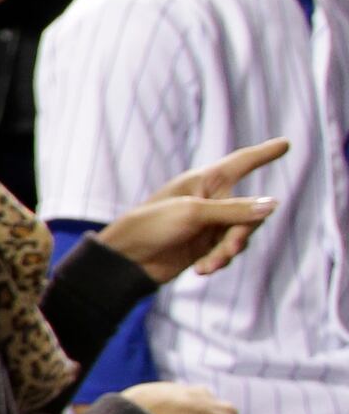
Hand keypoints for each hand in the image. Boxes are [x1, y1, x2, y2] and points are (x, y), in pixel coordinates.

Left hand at [96, 138, 287, 283]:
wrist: (127, 260)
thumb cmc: (151, 226)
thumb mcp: (194, 213)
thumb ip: (234, 211)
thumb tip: (272, 205)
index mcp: (205, 181)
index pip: (242, 162)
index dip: (264, 154)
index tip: (286, 143)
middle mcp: (211, 199)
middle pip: (251, 212)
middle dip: (242, 233)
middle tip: (229, 248)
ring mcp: (209, 223)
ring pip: (241, 236)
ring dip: (229, 252)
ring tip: (208, 264)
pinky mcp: (205, 246)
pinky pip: (228, 252)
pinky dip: (219, 261)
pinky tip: (202, 270)